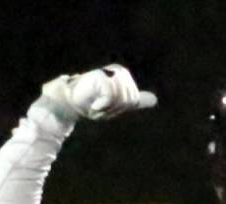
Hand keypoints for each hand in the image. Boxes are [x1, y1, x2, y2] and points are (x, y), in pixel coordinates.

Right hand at [40, 64, 156, 121]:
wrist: (69, 103)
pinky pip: (112, 96)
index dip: (120, 108)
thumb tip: (155, 100)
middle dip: (115, 109)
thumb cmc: (91, 103)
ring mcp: (111, 72)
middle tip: (100, 105)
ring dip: (108, 108)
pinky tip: (95, 104)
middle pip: (130, 100)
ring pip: (122, 99)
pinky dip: (103, 105)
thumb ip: (134, 101)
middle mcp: (119, 72)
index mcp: (124, 76)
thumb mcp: (117, 105)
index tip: (106, 106)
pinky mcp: (102, 76)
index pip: (134, 100)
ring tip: (96, 103)